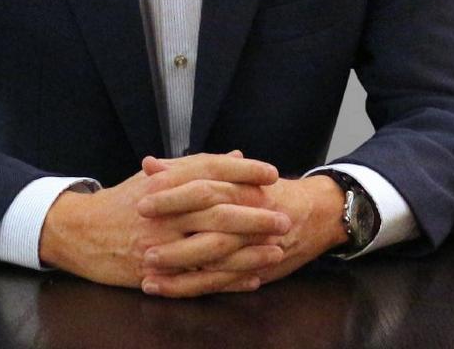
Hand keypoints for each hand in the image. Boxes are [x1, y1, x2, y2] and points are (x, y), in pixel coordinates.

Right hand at [39, 151, 290, 295]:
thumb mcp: (156, 177)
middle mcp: (164, 209)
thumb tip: (237, 156)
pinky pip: (199, 277)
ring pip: (212, 245)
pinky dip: (228, 278)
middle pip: (216, 208)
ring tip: (276, 248)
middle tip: (283, 216)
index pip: (209, 170)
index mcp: (164, 181)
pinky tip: (252, 277)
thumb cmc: (124, 202)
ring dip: (248, 250)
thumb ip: (198, 167)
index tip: (270, 173)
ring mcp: (160, 242)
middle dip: (254, 213)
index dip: (242, 171)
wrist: (82, 232)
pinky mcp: (158, 271)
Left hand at [138, 167, 347, 293]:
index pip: (201, 183)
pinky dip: (194, 286)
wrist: (313, 212)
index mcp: (236, 183)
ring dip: (179, 266)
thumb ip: (186, 169)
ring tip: (147, 273)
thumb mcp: (228, 174)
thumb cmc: (262, 189)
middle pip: (206, 219)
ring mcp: (252, 241)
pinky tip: (167, 289)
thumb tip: (149, 164)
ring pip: (213, 255)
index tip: (141, 200)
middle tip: (140, 242)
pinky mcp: (254, 266)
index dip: (171, 193)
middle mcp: (245, 210)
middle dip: (172, 233)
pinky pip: (222, 280)